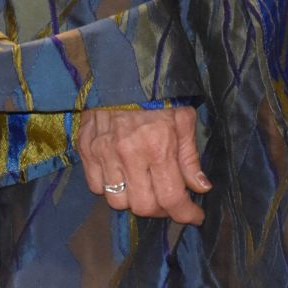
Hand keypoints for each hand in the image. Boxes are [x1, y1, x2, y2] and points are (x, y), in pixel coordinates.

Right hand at [77, 105, 208, 224]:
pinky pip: (95, 187)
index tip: (194, 216)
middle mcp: (128, 155)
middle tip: (170, 200)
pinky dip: (110, 188)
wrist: (122, 70)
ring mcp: (103, 155)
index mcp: (158, 146)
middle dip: (161, 209)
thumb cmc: (159, 95)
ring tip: (146, 186)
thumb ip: (190, 157)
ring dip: (134, 200)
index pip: (170, 197)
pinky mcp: (85, 151)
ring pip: (117, 202)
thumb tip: (201, 188)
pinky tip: (123, 175)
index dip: (185, 213)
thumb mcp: (184, 119)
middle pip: (142, 206)